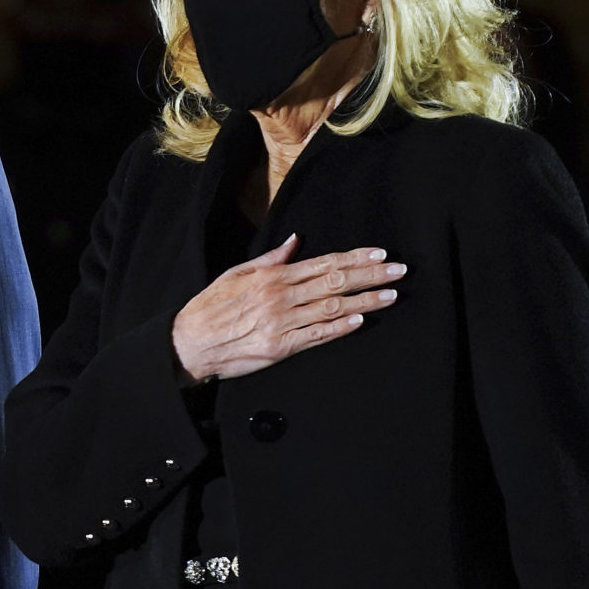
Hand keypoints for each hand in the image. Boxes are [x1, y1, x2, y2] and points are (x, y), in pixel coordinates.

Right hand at [171, 235, 401, 383]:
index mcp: (272, 277)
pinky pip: (317, 335)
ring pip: (332, 308)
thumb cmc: (211, 307)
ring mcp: (282, 323)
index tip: (379, 253)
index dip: (355, 257)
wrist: (190, 342)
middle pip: (335, 282)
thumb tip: (295, 241)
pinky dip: (340, 327)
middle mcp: (281, 297)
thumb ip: (270, 259)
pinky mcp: (280, 347)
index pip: (323, 263)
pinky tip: (361, 321)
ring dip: (366, 301)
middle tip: (399, 271)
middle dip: (371, 275)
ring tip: (391, 296)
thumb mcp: (236, 273)